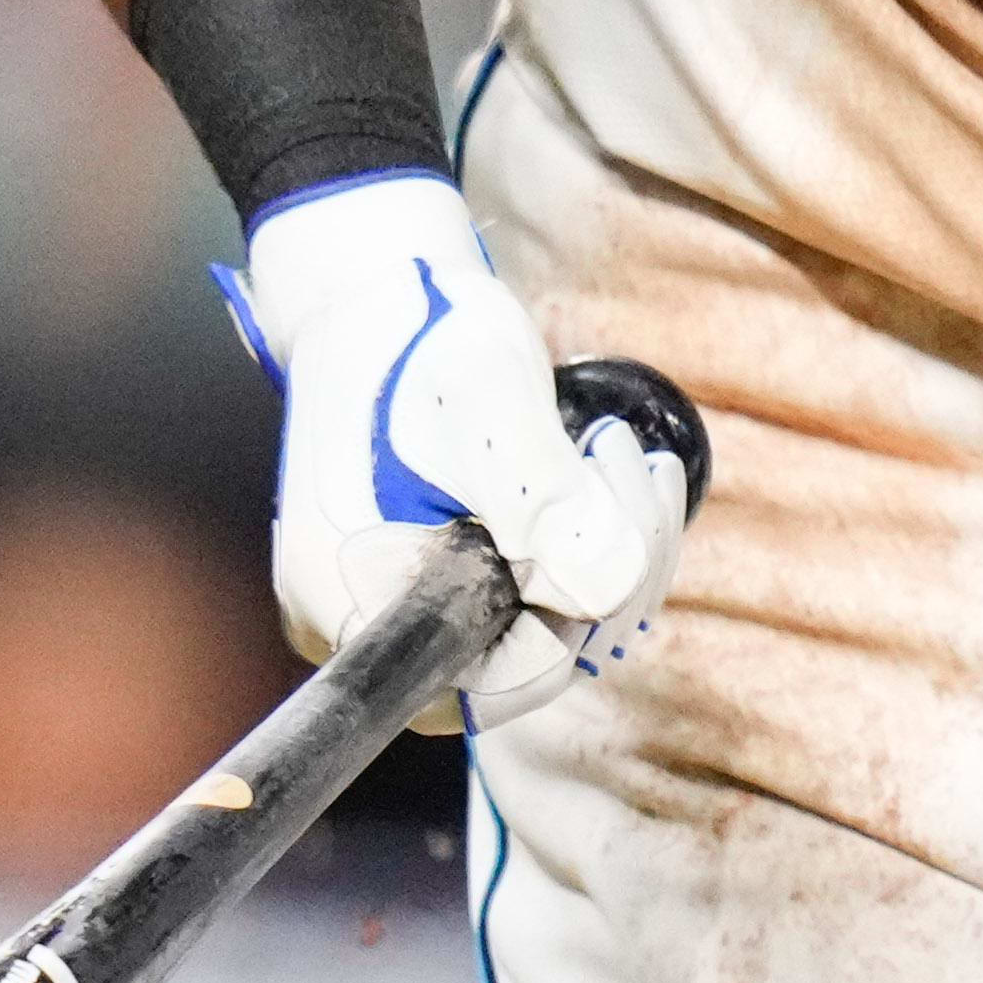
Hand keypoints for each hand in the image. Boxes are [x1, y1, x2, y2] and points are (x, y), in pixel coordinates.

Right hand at [220, 177, 690, 728]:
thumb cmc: (421, 337)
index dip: (570, 627)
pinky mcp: (428, 578)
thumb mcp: (489, 402)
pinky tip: (609, 474)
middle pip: (521, 663)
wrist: (377, 296)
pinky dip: (584, 547)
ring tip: (622, 455)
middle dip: (608, 573)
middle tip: (630, 461)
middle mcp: (356, 625)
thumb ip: (545, 498)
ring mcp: (392, 604)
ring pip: (534, 631)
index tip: (607, 521)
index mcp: (352, 601)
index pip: (487, 686)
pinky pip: (523, 599)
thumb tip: (610, 588)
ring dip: (610, 553)